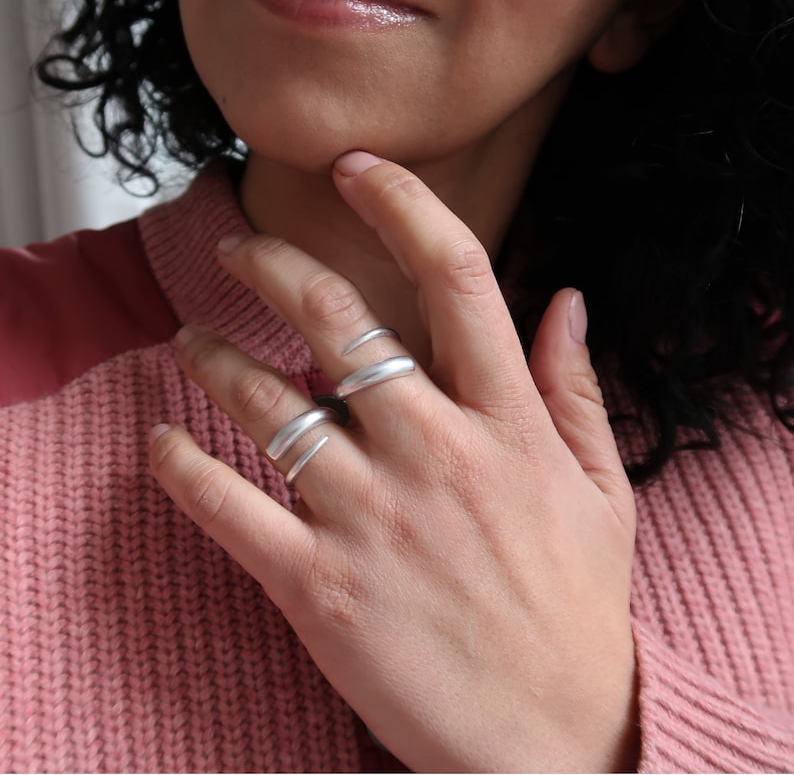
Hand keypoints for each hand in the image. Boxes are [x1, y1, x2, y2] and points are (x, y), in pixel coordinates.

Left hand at [150, 152, 637, 771]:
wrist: (554, 739)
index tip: (360, 170)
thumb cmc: (578, 612)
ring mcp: (371, 519)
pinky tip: (159, 444)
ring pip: (268, 405)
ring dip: (214, 361)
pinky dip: (180, 469)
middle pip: (338, 323)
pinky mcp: (319, 589)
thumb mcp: (603, 493)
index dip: (403, 206)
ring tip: (189, 345)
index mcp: (508, 424)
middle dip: (278, 268)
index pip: (456, 278)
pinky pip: (227, 509)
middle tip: (241, 250)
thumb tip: (567, 298)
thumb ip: (577, 389)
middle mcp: (434, 454)